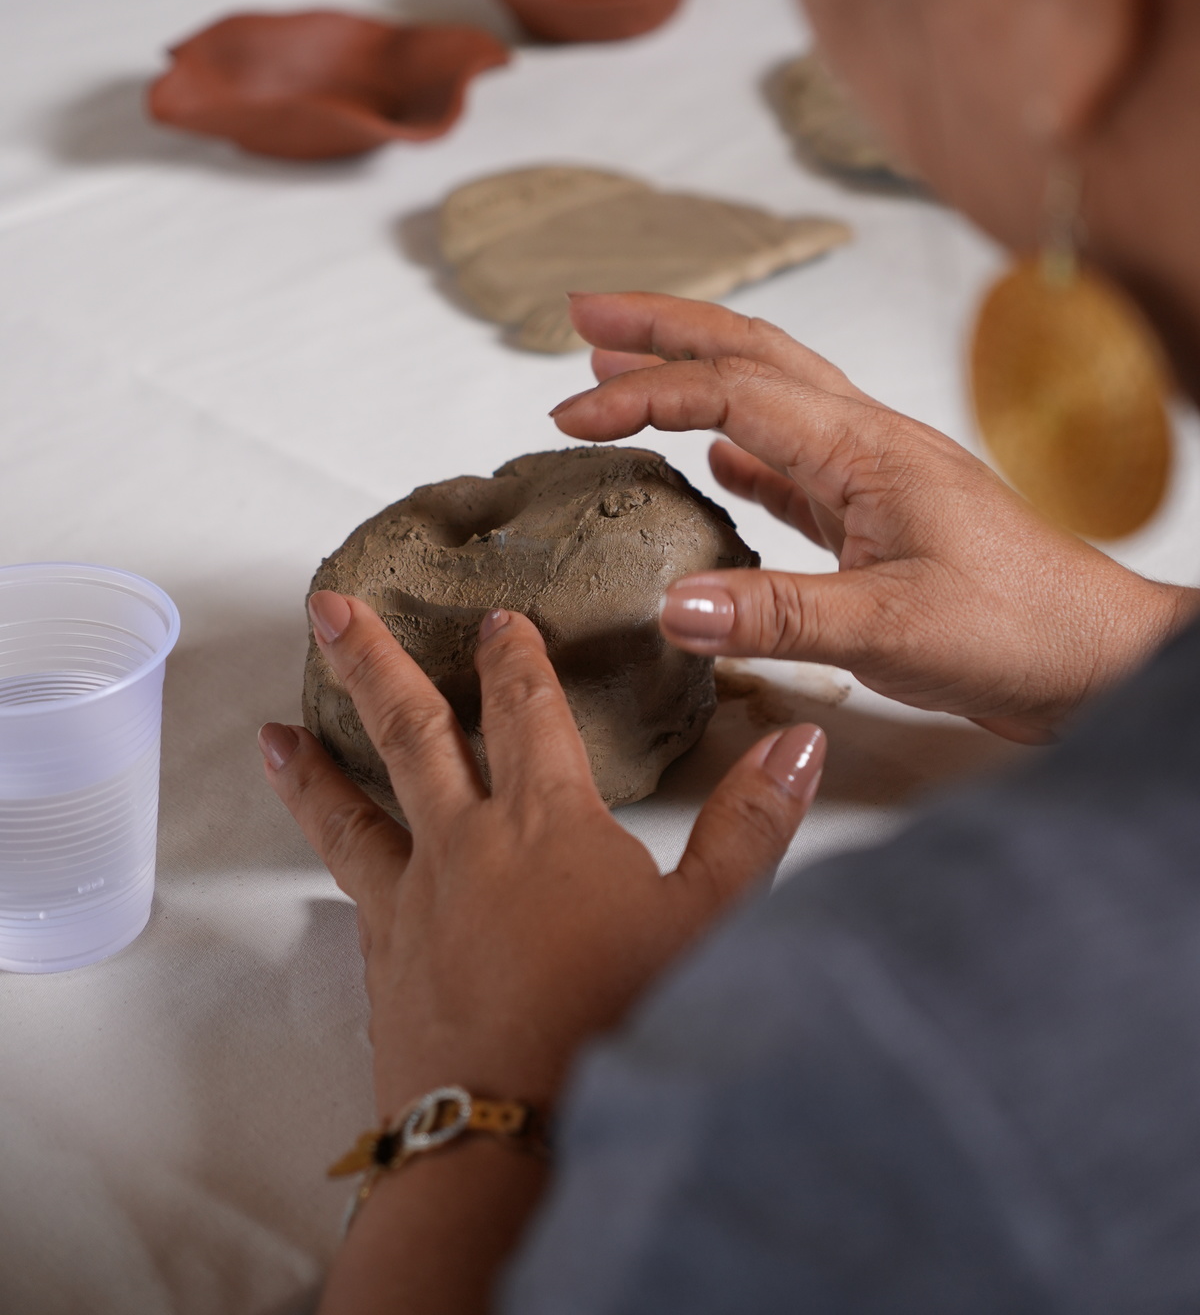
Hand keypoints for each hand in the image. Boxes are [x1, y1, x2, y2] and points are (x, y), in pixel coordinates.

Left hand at [260, 595, 823, 1121]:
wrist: (514, 1139)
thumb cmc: (616, 1027)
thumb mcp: (710, 921)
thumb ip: (752, 824)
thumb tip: (798, 741)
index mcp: (548, 820)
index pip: (526, 710)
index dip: (513, 657)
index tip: (498, 619)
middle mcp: (468, 842)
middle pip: (414, 729)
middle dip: (377, 659)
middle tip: (333, 606)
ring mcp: (415, 898)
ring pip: (355, 802)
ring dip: (318, 754)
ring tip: (275, 726)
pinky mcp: (384, 955)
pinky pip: (344, 876)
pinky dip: (321, 844)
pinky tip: (320, 846)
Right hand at [553, 292, 1197, 743]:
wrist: (1100, 658)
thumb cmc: (1022, 631)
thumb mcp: (890, 629)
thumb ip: (777, 615)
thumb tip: (669, 605)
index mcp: (866, 447)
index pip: (731, 392)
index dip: (643, 394)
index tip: (570, 412)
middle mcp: (868, 443)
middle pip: (749, 355)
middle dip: (663, 327)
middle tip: (583, 313)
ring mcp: (875, 478)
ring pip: (768, 400)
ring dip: (694, 377)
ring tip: (625, 369)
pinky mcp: (880, 521)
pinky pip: (793, 466)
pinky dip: (740, 451)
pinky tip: (714, 463)